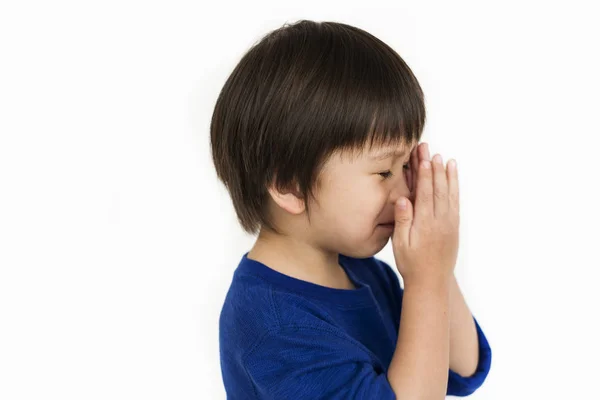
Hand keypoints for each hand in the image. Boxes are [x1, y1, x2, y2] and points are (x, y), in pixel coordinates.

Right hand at [392, 142, 459, 285]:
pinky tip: (452, 178)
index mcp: (425, 224)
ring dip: (447, 175)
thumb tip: (403, 199)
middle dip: (434, 168)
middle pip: (437, 188)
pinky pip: (455, 202)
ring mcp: (449, 223)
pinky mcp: (454, 226)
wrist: (432, 282)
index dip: (424, 174)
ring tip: (446, 159)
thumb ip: (402, 221)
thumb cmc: (411, 263)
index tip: (423, 157)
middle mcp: (440, 221)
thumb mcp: (400, 244)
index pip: (424, 193)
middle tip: (431, 150)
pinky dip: (454, 187)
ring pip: (449, 193)